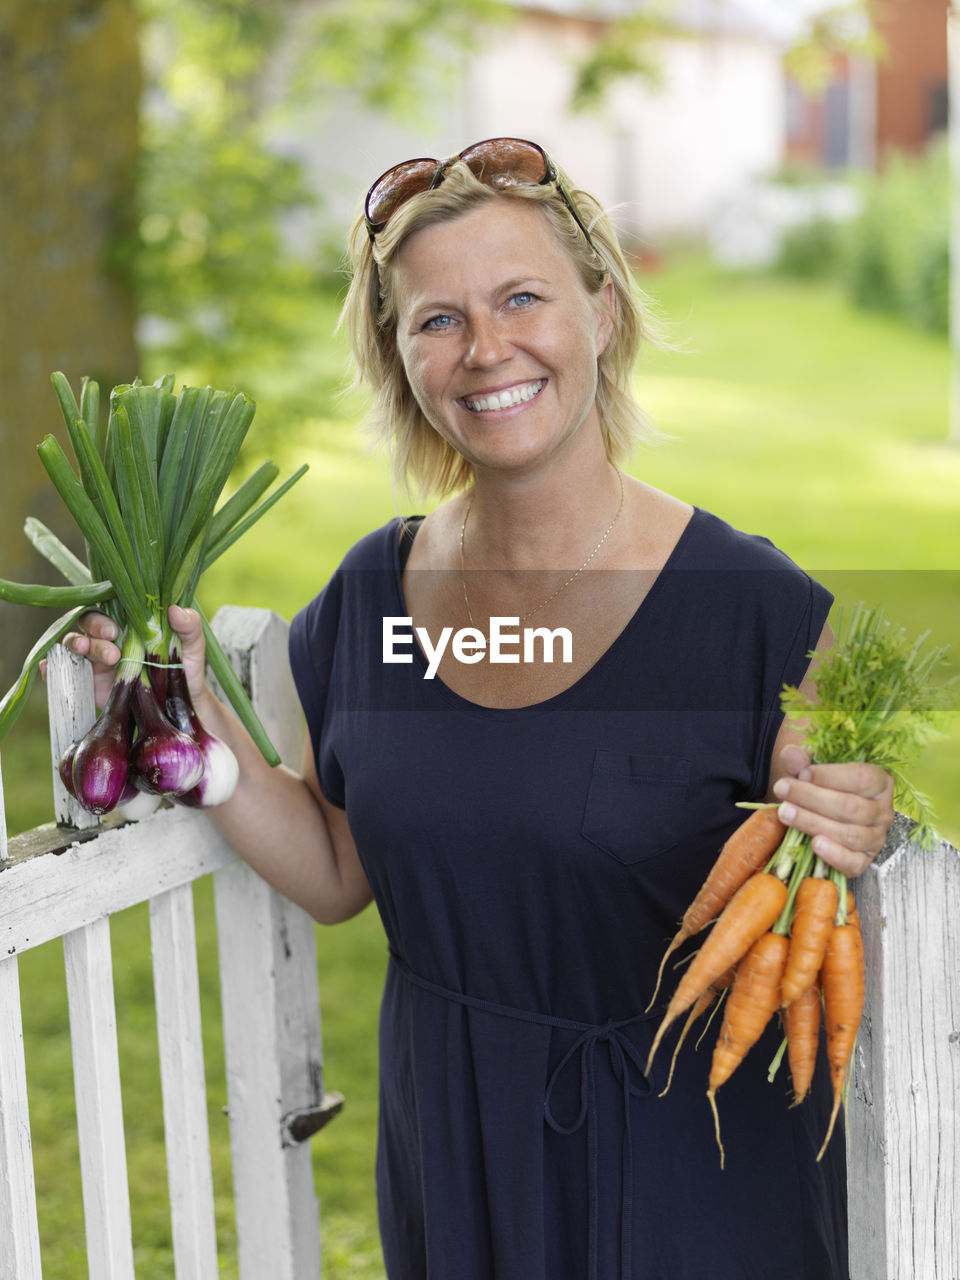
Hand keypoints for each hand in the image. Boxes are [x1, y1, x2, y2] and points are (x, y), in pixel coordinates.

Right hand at [57, 605, 207, 709]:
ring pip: (75, 644)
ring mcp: (97, 658)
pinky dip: (51, 667)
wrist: (180, 703)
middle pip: (87, 624)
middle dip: (94, 634)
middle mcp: (109, 636)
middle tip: (113, 652)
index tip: (116, 630)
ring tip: (102, 661)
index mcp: (130, 621)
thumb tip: (176, 610)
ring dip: (79, 648)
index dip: (105, 616)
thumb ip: (190, 625)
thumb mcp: (194, 645)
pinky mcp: (90, 680)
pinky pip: (64, 670)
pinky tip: (49, 669)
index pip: (107, 607)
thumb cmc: (186, 667)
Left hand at [771, 744, 894, 877]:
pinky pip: (854, 863)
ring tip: (785, 812)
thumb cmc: (822, 786)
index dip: (829, 776)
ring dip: (813, 823)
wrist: (821, 811)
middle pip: (851, 807)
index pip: (862, 778)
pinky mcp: (865, 860)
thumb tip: (791, 754)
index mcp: (880, 782)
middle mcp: (883, 812)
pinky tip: (814, 844)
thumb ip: (803, 760)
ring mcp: (876, 838)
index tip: (801, 774)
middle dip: (812, 798)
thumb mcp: (814, 768)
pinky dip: (834, 855)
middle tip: (782, 790)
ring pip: (850, 835)